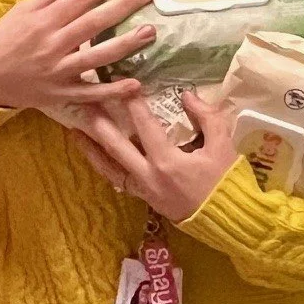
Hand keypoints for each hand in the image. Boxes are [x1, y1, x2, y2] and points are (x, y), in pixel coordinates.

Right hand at [0, 0, 155, 114]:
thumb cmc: (5, 39)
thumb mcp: (22, 10)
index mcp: (43, 20)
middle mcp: (52, 44)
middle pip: (94, 22)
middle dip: (123, 5)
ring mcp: (58, 71)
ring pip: (97, 57)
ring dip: (126, 45)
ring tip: (150, 32)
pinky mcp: (61, 94)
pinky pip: (90, 93)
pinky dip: (112, 90)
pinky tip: (135, 83)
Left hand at [75, 91, 238, 221]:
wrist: (228, 219)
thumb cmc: (227, 182)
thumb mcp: (223, 146)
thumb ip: (207, 117)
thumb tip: (187, 95)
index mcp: (167, 161)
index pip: (145, 126)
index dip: (133, 103)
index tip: (124, 83)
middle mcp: (148, 175)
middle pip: (116, 145)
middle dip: (100, 122)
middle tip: (87, 101)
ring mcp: (144, 189)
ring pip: (109, 166)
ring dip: (91, 146)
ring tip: (75, 130)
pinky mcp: (144, 197)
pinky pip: (117, 179)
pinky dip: (103, 166)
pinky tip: (95, 155)